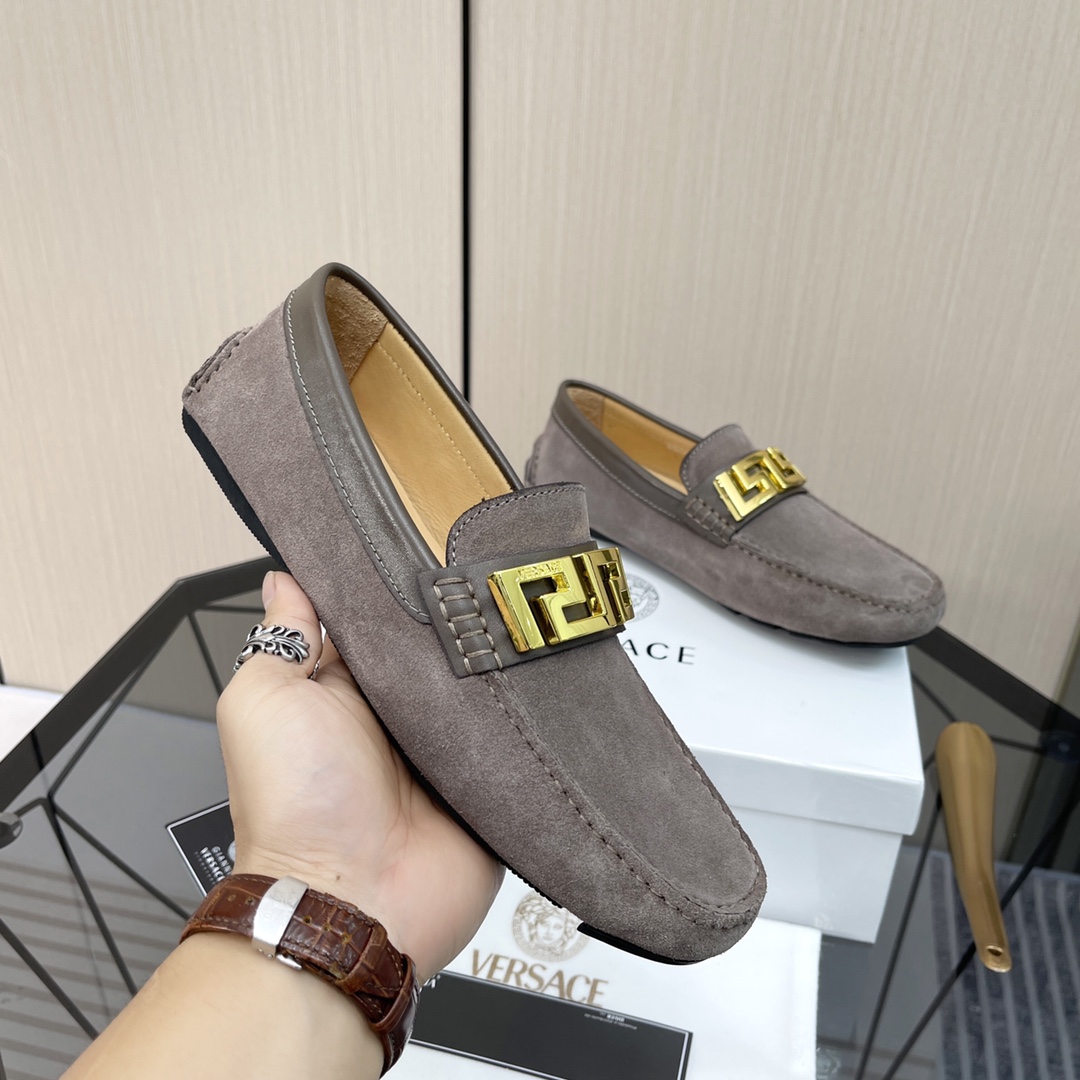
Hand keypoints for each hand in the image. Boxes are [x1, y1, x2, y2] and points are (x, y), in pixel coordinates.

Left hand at [217, 571, 502, 980]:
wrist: (353, 901)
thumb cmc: (294, 806)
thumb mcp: (264, 701)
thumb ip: (283, 638)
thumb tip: (285, 579)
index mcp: (348, 690)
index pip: (383, 619)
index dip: (402, 584)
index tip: (428, 538)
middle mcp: (400, 716)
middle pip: (442, 647)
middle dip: (462, 618)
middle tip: (489, 575)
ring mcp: (450, 749)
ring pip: (488, 684)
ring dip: (501, 664)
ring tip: (528, 622)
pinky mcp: (491, 781)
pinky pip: (522, 736)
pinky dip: (532, 714)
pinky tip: (548, 678)